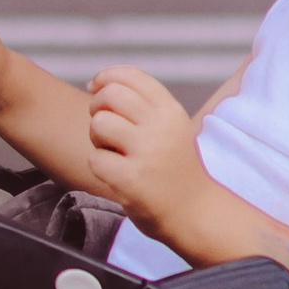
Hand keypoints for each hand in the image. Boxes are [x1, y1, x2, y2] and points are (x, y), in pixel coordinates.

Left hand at [82, 66, 213, 229]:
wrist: (193, 211)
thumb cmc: (173, 168)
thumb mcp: (170, 127)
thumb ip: (143, 105)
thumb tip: (97, 85)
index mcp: (171, 111)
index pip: (132, 76)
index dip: (107, 77)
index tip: (96, 88)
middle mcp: (161, 127)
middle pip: (111, 94)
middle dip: (97, 107)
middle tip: (104, 127)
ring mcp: (146, 153)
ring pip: (99, 124)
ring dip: (97, 138)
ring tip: (113, 152)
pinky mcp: (131, 179)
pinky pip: (95, 159)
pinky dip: (100, 167)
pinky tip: (117, 175)